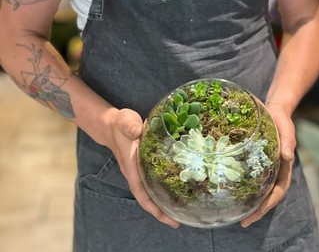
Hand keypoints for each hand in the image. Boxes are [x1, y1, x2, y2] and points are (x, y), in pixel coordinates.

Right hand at [108, 108, 179, 228]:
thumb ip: (131, 127)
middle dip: (162, 211)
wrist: (112, 123)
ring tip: (182, 208)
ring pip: (152, 191)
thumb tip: (138, 132)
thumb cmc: (120, 124)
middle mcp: (135, 173)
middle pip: (148, 198)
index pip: (142, 194)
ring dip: (164, 200)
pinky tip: (177, 185)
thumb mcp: (125, 122)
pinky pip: (154, 180)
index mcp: (132, 168)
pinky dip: (164, 186)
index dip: (154, 208)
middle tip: (180, 220)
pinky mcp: (144, 163)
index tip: (169, 219)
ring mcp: (139, 170)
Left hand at [241, 102, 294, 227]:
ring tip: (236, 213)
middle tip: (243, 222)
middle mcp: (275, 170)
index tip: (257, 213)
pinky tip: (231, 190)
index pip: (278, 191)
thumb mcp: (286, 128)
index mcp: (284, 167)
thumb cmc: (282, 119)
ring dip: (250, 202)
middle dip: (257, 210)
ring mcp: (265, 167)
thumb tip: (288, 156)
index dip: (268, 204)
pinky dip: (243, 186)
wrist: (275, 110)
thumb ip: (288, 141)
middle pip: (268, 196)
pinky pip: (250, 177)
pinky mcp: (255, 160)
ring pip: (259, 189)